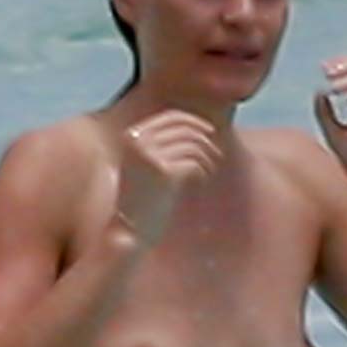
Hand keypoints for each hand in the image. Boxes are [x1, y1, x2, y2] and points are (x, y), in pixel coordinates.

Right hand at [116, 110, 220, 245]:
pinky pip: (194, 162)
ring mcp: (150, 155)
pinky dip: (203, 169)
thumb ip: (163, 143)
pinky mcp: (163, 172)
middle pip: (185, 128)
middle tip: (217, 153)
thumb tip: (196, 126)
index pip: (171, 116)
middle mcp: (139, 141)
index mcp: (132, 135)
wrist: (129, 229)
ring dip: (207, 156)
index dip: (195, 122)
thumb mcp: (145, 163)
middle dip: (205, 138)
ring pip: (193, 144)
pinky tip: (202, 179)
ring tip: (210, 169)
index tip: (209, 132)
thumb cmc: (141, 198)